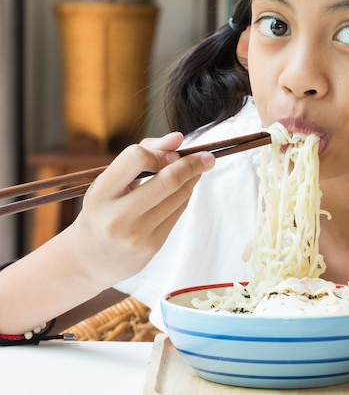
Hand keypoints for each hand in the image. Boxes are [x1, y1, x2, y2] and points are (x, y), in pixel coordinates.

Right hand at [68, 132, 214, 285]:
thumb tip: (178, 138)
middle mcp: (117, 215)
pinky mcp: (152, 245)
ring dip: (193, 178)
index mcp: (101, 193)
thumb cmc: (104, 209)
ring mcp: (136, 234)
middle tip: (208, 156)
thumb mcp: (111, 181)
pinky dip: (185, 195)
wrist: (92, 258)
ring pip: (179, 196)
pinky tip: (185, 188)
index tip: (172, 152)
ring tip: (198, 168)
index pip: (137, 158)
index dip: (160, 152)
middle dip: (192, 164)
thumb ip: (143, 155)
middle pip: (168, 180)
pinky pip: (178, 212)